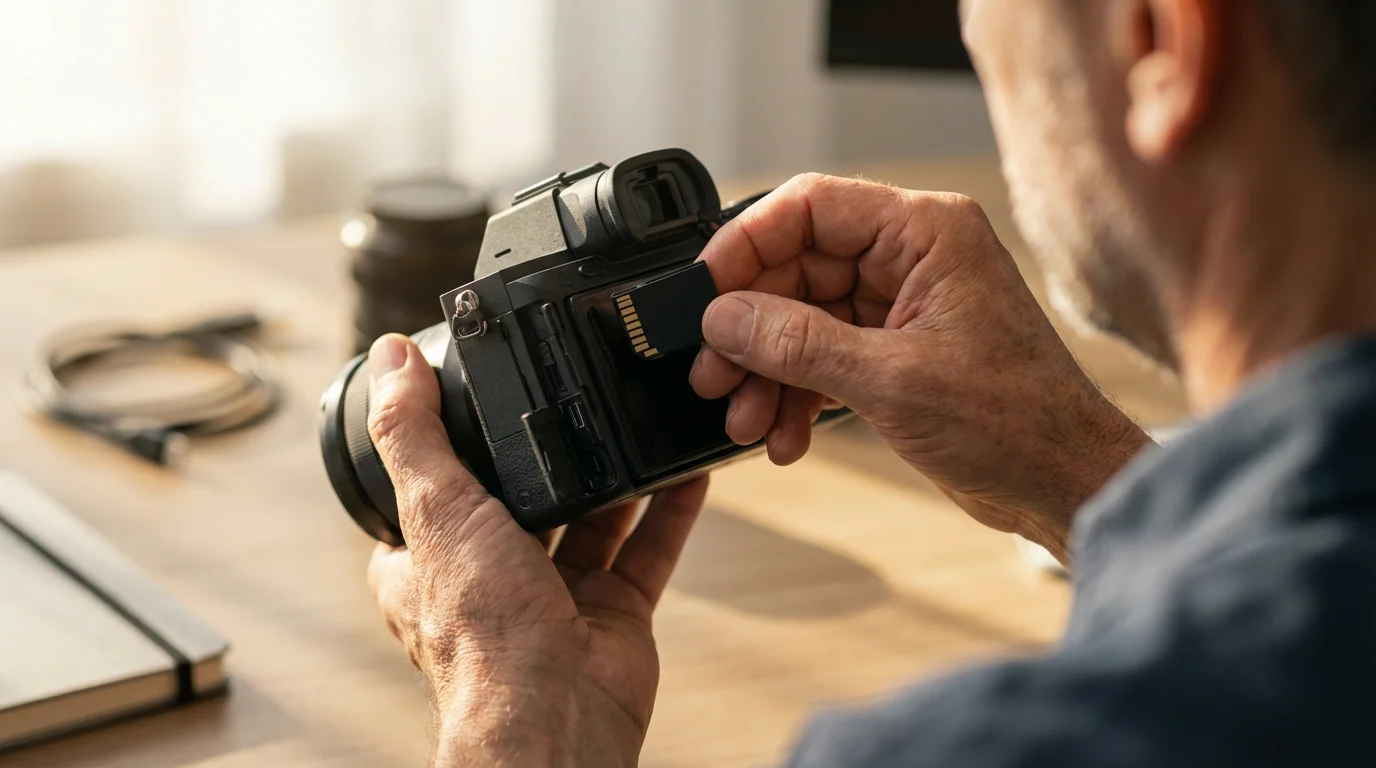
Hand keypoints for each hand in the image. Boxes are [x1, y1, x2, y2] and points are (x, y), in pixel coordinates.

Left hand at [364, 334, 707, 766]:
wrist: (556, 715)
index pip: (437, 487)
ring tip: (638, 420)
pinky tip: (684, 471)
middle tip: (577, 396)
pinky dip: (668, 511)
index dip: (459, 444)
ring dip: (615, 477)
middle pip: (525, 498)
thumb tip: (389, 359)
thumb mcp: (434, 510)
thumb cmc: (484, 636)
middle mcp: (492, 577)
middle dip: (551, 455)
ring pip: (592, 521)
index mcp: (431, 560)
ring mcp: (556, 596)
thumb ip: (412, 433)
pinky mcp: (613, 612)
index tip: (487, 395)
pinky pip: (646, 551)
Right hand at [691, 174, 1149, 563]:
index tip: (705, 291)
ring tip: (746, 418)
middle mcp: (912, 257)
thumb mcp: (890, 380)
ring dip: (766, 371)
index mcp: (926, 231)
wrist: (1062, 486)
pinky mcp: (896, 352)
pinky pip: (822, 357)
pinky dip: (796, 394)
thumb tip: (723, 318)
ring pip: (801, 319)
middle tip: (712, 374)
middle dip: (749, 327)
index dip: (746, 244)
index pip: (808, 206)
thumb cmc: (1016, 423)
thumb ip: (796, 343)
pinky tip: (784, 435)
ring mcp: (902, 305)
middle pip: (796, 268)